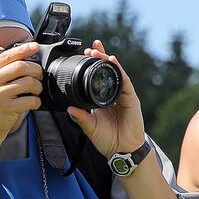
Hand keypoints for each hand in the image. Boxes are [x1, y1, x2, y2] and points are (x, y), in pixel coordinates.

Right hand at [0, 42, 41, 141]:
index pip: (6, 55)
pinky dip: (36, 101)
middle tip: (39, 75)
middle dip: (35, 69)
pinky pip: (29, 100)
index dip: (23, 49)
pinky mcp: (6, 108)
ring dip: (37, 86)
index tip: (35, 46)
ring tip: (36, 90)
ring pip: (27, 82)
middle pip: (20, 66)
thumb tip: (3, 49)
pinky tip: (34, 103)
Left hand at [66, 41, 144, 157]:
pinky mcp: (131, 99)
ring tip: (98, 51)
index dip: (92, 67)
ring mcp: (123, 96)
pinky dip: (118, 71)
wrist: (122, 151)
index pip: (97, 79)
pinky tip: (112, 62)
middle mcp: (113, 95)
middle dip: (100, 58)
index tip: (83, 57)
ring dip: (107, 61)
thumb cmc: (108, 140)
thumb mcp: (90, 127)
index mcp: (102, 100)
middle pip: (107, 72)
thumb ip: (80, 118)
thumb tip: (68, 108)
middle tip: (91, 48)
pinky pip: (124, 81)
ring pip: (115, 73)